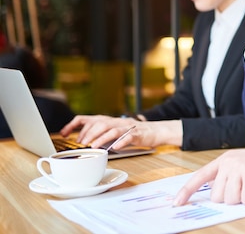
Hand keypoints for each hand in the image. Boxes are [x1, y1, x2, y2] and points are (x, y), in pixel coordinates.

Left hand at [60, 115, 181, 148]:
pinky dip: (121, 142)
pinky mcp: (138, 134)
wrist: (157, 131)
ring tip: (94, 147)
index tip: (63, 133)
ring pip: (113, 129)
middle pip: (100, 123)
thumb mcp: (116, 133)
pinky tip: (115, 148)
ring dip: (101, 138)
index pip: (88, 119)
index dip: (74, 125)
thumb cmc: (135, 133)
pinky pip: (129, 137)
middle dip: (88, 133)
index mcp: (110, 121)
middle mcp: (117, 121)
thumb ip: (103, 136)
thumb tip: (85, 144)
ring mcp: (128, 127)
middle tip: (82, 144)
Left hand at [173, 143, 244, 205]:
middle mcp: (229, 162)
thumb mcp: (244, 166)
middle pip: (217, 196)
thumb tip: (217, 197)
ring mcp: (239, 168)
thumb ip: (229, 177)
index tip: (177, 203)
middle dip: (233, 198)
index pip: (200, 176)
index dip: (187, 191)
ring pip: (231, 200)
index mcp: (225, 160)